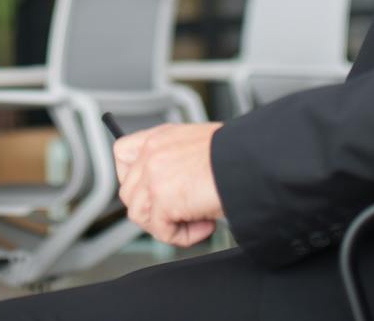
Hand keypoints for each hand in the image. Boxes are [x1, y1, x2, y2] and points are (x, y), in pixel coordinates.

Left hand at [112, 121, 223, 246]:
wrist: (250, 160)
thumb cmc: (235, 155)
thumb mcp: (196, 148)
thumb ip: (175, 162)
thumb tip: (171, 190)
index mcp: (159, 137)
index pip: (122, 154)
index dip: (132, 177)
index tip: (150, 190)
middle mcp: (151, 152)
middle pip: (129, 192)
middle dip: (153, 209)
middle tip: (181, 212)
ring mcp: (153, 175)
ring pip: (140, 214)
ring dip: (167, 224)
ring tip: (197, 219)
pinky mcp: (162, 199)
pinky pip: (162, 231)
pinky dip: (184, 236)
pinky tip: (206, 225)